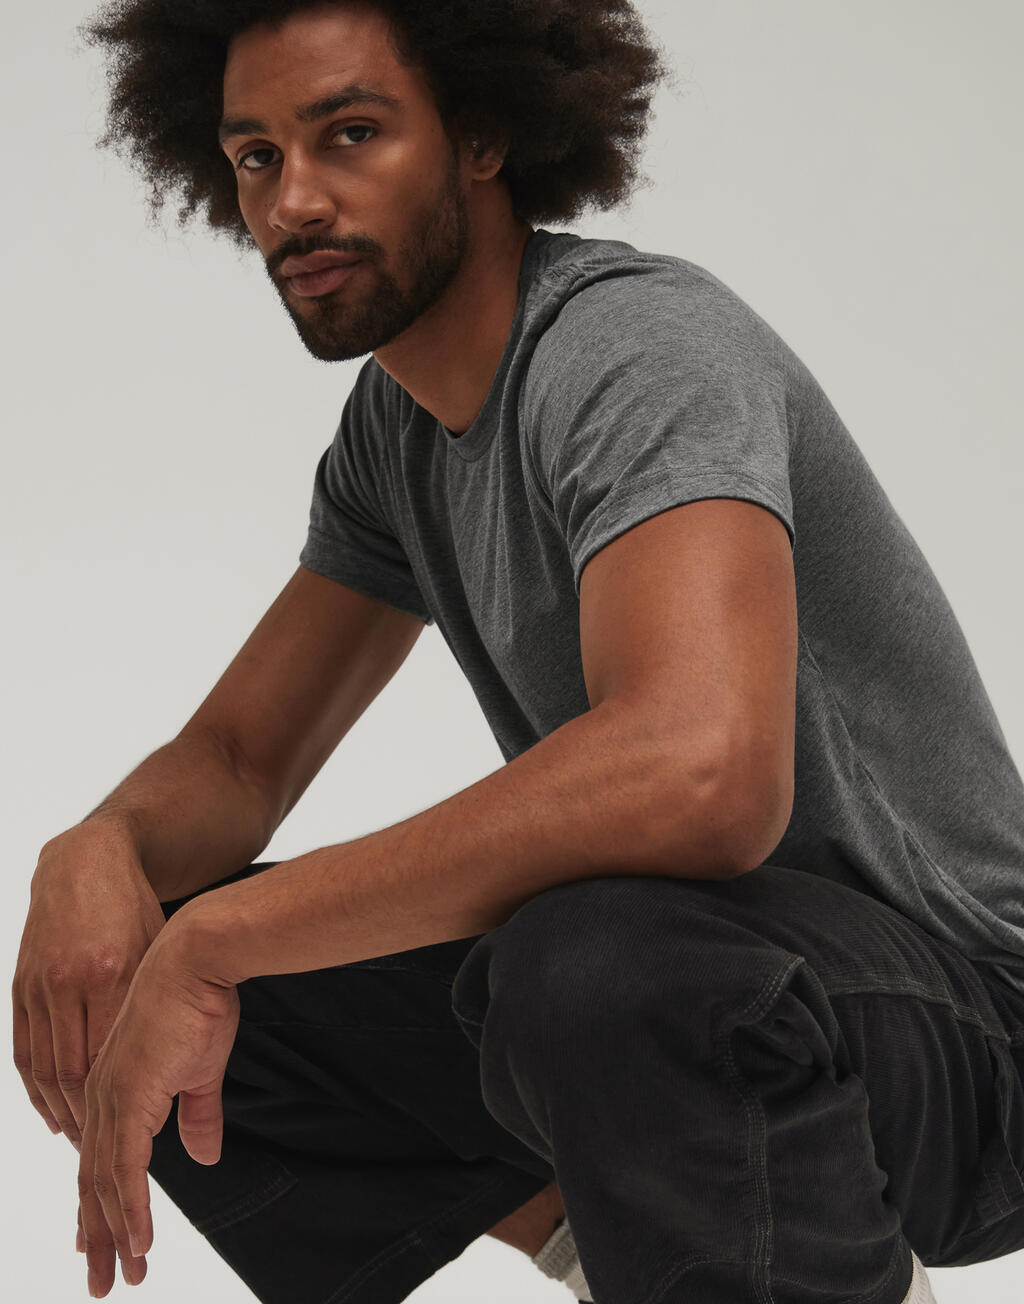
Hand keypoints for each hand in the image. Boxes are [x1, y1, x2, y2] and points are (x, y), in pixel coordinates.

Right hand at [13, 823, 168, 1154]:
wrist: (87, 860)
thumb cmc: (135, 907)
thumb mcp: (159, 952)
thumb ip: (160, 1006)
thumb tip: (177, 1070)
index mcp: (112, 972)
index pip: (109, 1057)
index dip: (120, 1103)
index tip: (136, 1139)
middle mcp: (70, 981)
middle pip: (72, 1072)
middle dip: (88, 1122)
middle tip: (108, 1156)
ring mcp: (40, 983)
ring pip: (44, 1066)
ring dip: (61, 1112)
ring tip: (84, 1144)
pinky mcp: (21, 983)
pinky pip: (23, 1048)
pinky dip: (35, 1087)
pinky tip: (53, 1112)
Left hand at [77, 912, 239, 1297]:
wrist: (198, 960)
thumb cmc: (201, 1001)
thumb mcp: (202, 1071)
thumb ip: (198, 1115)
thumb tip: (205, 1155)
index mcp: (115, 1088)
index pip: (100, 1160)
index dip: (98, 1206)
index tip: (98, 1243)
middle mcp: (102, 1098)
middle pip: (92, 1182)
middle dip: (97, 1236)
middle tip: (102, 1281)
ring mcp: (111, 1100)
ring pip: (104, 1185)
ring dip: (113, 1235)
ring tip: (122, 1276)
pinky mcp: (129, 1099)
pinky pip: (125, 1170)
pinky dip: (129, 1211)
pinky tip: (137, 1241)